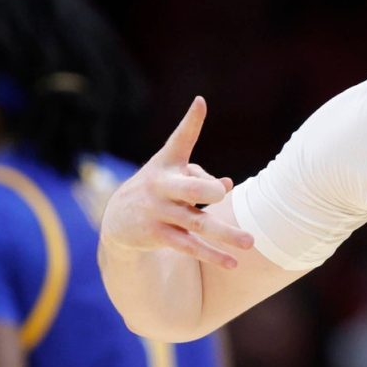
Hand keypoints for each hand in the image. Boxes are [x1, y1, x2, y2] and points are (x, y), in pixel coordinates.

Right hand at [99, 96, 254, 267]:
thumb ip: (200, 176)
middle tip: (222, 194)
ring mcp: (159, 212)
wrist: (117, 219)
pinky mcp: (158, 235)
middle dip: (206, 190)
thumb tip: (228, 183)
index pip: (180, 139)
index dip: (191, 121)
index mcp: (167, 164)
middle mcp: (162, 186)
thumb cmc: (156, 189)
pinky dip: (211, 254)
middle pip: (190, 187)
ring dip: (224, 234)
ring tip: (249, 242)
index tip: (200, 103)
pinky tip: (231, 263)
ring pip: (196, 223)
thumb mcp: (172, 176)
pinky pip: (188, 245)